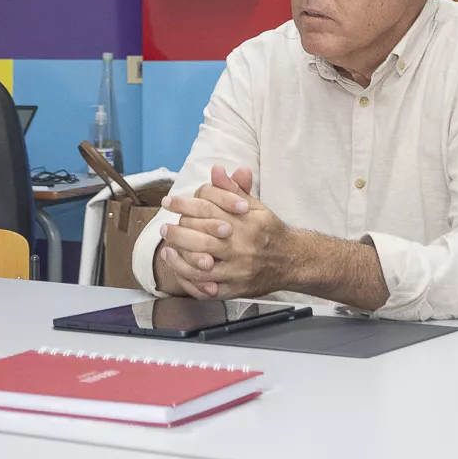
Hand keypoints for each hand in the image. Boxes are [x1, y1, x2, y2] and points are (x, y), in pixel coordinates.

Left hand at [153, 167, 288, 299]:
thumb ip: (233, 189)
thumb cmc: (269, 231)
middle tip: (165, 229)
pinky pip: (208, 288)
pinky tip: (181, 271)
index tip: (168, 203)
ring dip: (180, 259)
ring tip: (167, 251)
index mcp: (245, 223)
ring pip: (202, 266)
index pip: (208, 210)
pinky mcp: (236, 289)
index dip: (184, 205)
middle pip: (202, 239)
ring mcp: (239, 270)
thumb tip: (217, 170)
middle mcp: (242, 246)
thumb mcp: (255, 206)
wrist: (292, 260)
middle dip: (178, 233)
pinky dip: (191, 281)